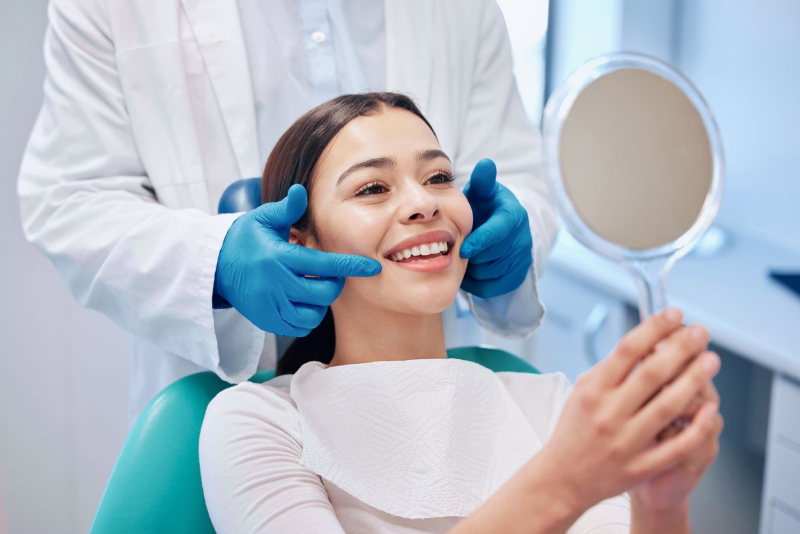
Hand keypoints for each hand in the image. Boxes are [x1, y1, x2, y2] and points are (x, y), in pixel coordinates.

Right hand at [213, 184, 380, 335]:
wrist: (214, 266)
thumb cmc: (244, 238)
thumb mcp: (262, 219)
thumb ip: (286, 208)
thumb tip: (301, 190)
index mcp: (278, 258)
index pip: (323, 265)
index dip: (351, 267)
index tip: (372, 267)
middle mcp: (274, 285)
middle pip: (323, 293)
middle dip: (334, 283)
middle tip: (328, 273)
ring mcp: (269, 306)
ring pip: (313, 314)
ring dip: (320, 302)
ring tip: (313, 287)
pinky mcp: (266, 321)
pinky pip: (299, 327)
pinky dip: (308, 317)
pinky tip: (302, 301)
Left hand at [460, 158, 532, 297]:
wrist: (497, 228)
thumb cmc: (484, 207)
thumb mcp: (483, 192)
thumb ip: (482, 181)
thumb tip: (486, 164)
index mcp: (514, 215)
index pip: (499, 232)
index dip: (481, 242)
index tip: (464, 249)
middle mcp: (523, 238)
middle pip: (494, 256)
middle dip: (474, 256)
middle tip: (458, 251)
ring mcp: (522, 258)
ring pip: (492, 273)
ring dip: (474, 270)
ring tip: (464, 259)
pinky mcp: (518, 275)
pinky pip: (494, 287)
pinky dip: (478, 283)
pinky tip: (470, 271)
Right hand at [533, 308, 721, 514]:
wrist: (562, 478)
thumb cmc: (575, 430)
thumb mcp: (583, 391)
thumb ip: (612, 370)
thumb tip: (647, 342)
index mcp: (592, 390)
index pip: (627, 350)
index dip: (654, 328)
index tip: (674, 315)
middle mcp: (608, 413)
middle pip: (651, 374)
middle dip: (680, 349)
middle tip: (700, 333)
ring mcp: (625, 441)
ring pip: (667, 406)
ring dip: (693, 380)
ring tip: (711, 360)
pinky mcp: (640, 466)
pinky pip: (676, 446)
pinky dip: (696, 427)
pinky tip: (710, 409)